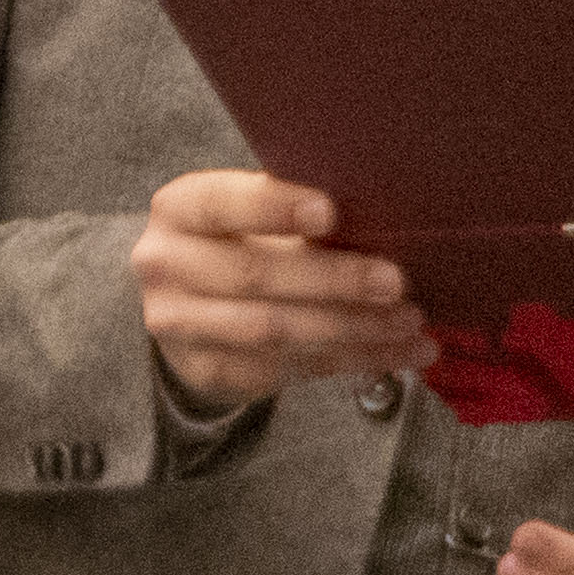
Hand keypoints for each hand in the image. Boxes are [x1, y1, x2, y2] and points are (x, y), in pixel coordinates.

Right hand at [132, 170, 431, 405]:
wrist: (186, 304)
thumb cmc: (239, 240)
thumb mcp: (247, 213)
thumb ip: (293, 212)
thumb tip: (379, 219)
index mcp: (179, 209)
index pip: (221, 204)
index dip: (274, 207)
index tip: (330, 212)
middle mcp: (165, 265)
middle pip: (254, 275)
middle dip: (333, 280)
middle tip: (395, 281)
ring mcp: (180, 325)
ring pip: (275, 330)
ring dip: (352, 328)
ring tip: (408, 321)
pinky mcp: (208, 370)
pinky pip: (288, 368)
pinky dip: (351, 359)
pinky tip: (396, 351)